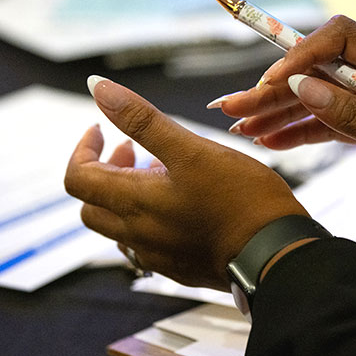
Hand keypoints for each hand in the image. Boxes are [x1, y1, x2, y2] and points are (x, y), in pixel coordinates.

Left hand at [64, 78, 306, 290]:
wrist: (277, 254)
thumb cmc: (241, 200)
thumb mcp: (191, 149)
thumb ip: (142, 120)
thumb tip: (100, 89)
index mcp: (135, 203)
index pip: (78, 178)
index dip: (83, 149)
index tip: (101, 130)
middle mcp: (138, 235)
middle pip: (93, 204)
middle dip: (104, 171)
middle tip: (131, 150)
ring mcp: (158, 255)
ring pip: (119, 225)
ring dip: (126, 194)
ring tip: (160, 173)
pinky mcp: (179, 266)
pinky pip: (146, 242)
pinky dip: (149, 216)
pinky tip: (180, 203)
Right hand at [209, 16, 355, 260]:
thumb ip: (354, 115)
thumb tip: (303, 87)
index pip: (338, 39)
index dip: (301, 55)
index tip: (272, 83)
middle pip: (317, 72)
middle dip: (274, 89)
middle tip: (230, 106)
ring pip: (317, 100)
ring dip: (279, 112)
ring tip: (240, 126)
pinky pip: (328, 125)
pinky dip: (299, 134)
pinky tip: (271, 142)